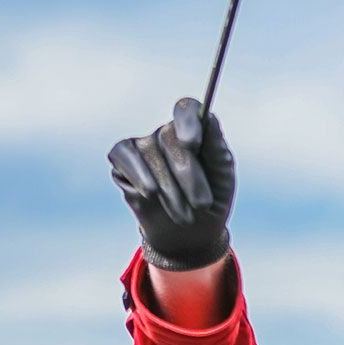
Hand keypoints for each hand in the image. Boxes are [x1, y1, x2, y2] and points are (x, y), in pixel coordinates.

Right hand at [109, 97, 235, 270]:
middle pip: (170, 138)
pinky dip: (139, 176)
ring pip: (150, 154)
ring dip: (170, 189)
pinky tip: (152, 194)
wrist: (188, 234)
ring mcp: (143, 144)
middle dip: (188, 175)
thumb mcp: (221, 179)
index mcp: (195, 132)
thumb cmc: (210, 202)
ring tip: (185, 215)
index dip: (188, 122)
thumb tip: (210, 118)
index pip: (187, 109)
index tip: (193, 145)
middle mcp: (166, 133)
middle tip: (202, 205)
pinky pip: (125, 157)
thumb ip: (216, 150)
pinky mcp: (122, 158)